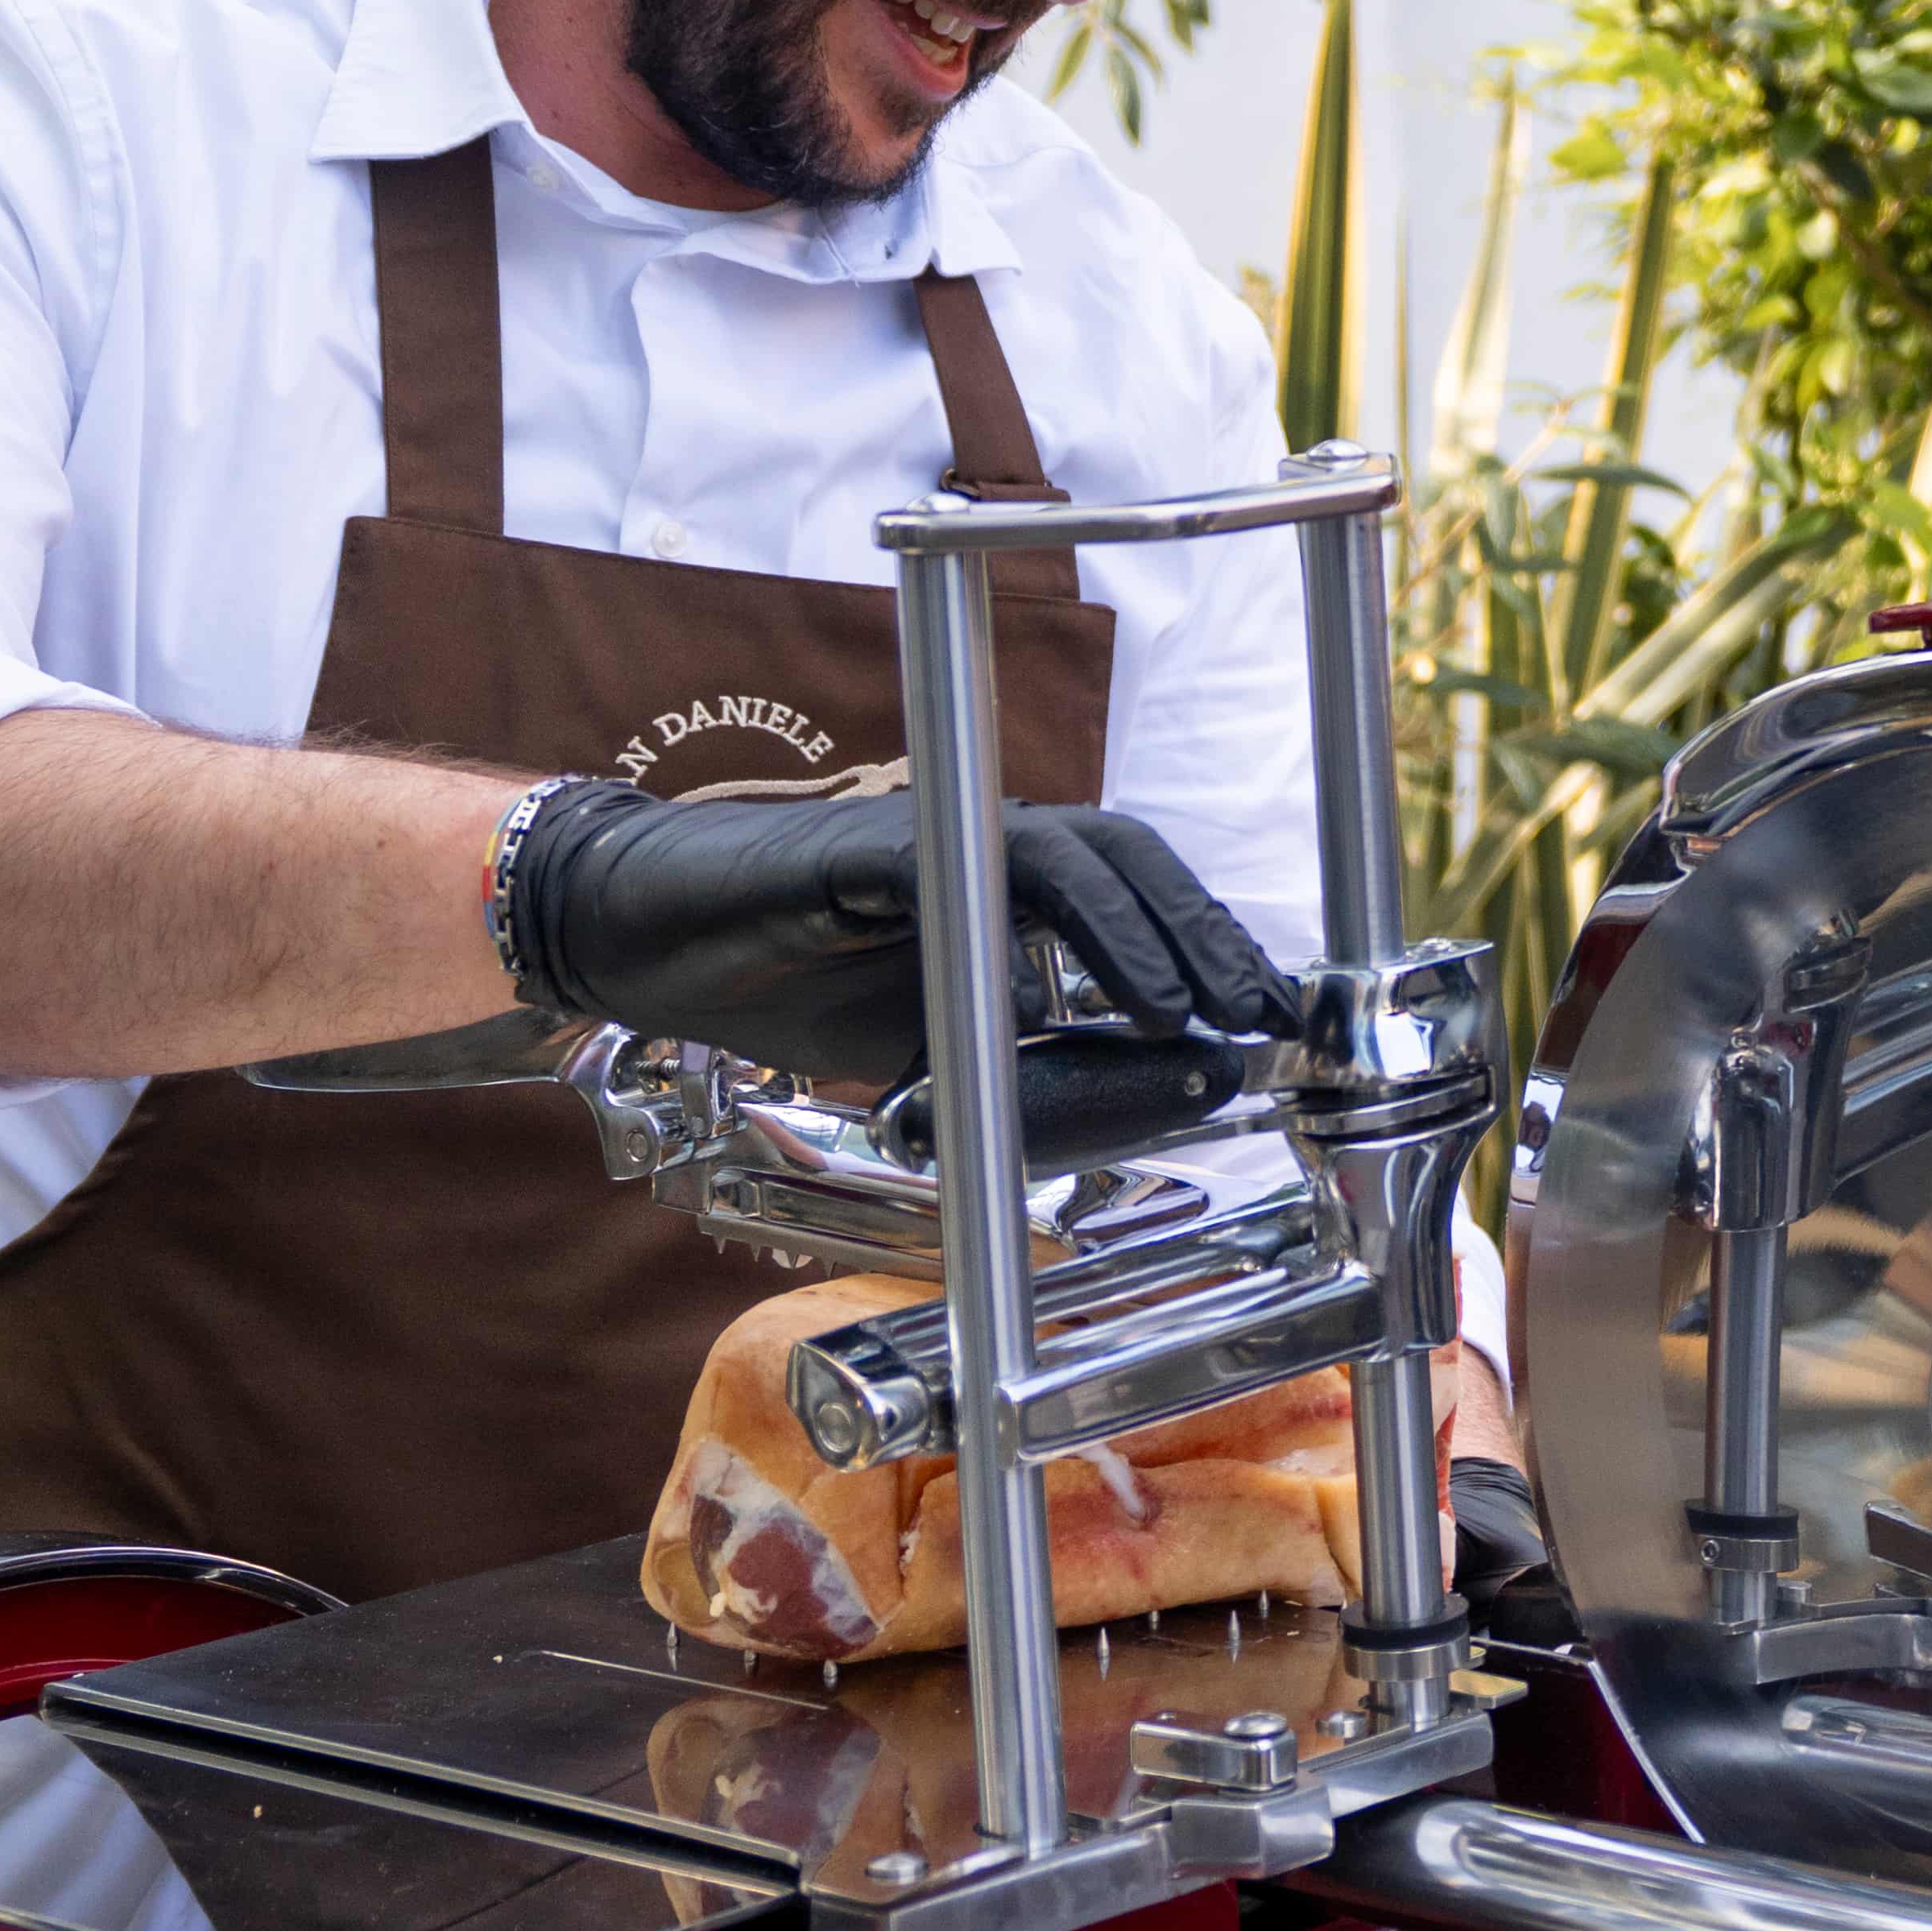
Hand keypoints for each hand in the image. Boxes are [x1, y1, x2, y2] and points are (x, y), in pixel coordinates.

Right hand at [499, 785, 1294, 1092]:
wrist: (655, 942)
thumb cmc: (798, 985)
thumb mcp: (938, 1055)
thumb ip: (1034, 1071)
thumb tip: (1153, 1095)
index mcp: (1012, 889)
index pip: (1142, 897)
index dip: (1215, 948)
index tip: (1274, 1018)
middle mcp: (993, 846)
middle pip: (1143, 863)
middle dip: (1217, 938)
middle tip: (1276, 1015)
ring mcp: (946, 835)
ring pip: (1096, 853)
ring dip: (1167, 933)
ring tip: (1217, 1010)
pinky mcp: (893, 843)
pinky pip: (1009, 867)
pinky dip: (1084, 925)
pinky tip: (1122, 989)